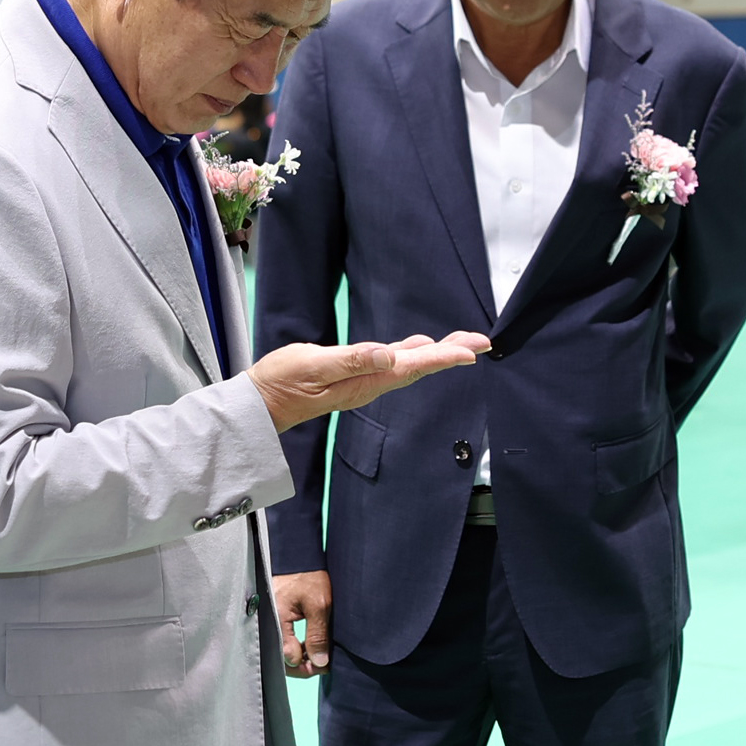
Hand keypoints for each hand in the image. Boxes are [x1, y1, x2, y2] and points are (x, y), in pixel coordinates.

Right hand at [250, 333, 489, 433]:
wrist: (262, 404)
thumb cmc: (283, 382)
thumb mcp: (314, 365)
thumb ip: (351, 359)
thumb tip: (388, 354)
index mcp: (366, 380)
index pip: (413, 366)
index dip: (444, 358)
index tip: (473, 352)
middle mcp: (371, 383)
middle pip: (419, 366)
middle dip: (451, 353)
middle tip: (483, 342)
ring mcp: (364, 381)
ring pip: (409, 365)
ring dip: (437, 354)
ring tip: (463, 344)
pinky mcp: (354, 376)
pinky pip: (393, 364)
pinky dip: (413, 354)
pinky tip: (419, 346)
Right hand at [272, 570, 333, 678]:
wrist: (298, 557)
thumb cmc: (308, 576)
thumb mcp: (319, 605)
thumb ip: (318, 635)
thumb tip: (320, 661)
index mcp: (277, 619)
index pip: (289, 656)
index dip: (309, 665)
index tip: (326, 665)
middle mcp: (269, 623)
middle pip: (282, 658)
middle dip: (302, 666)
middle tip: (322, 664)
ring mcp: (269, 622)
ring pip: (281, 652)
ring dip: (299, 657)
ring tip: (318, 655)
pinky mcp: (273, 620)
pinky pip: (281, 641)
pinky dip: (295, 647)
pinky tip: (308, 645)